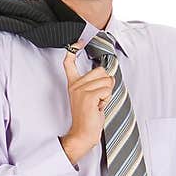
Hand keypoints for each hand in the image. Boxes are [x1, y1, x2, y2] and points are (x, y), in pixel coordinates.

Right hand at [61, 44, 114, 159]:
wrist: (83, 134)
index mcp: (74, 84)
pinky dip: (106, 99)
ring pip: (106, 81)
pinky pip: (107, 90)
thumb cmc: (89, 118)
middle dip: (106, 85)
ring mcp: (80, 90)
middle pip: (101, 71)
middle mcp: (75, 85)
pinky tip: (98, 107)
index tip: (79, 41)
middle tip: (98, 99)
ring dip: (107, 94)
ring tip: (98, 104)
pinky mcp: (88, 96)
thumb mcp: (90, 97)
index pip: (69, 63)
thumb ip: (94, 83)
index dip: (73, 49)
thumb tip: (107, 72)